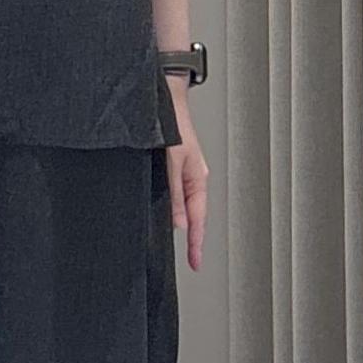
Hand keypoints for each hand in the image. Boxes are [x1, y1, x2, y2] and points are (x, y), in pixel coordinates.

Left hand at [164, 92, 207, 272]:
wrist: (163, 99)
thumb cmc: (172, 124)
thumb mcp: (172, 162)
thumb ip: (174, 193)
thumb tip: (178, 222)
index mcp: (197, 178)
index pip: (198, 218)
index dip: (196, 243)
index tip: (196, 262)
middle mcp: (191, 177)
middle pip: (194, 215)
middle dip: (193, 237)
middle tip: (192, 259)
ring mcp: (181, 173)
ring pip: (182, 205)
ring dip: (181, 223)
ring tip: (184, 245)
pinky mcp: (170, 167)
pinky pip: (172, 194)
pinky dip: (171, 207)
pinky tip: (164, 214)